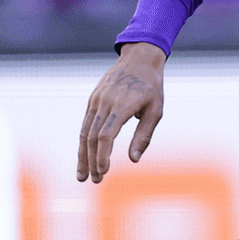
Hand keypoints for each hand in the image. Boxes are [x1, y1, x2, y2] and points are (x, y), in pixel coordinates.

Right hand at [78, 42, 166, 182]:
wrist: (139, 58)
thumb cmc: (151, 87)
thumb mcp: (155, 110)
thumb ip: (144, 135)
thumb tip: (134, 160)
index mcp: (121, 106)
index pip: (105, 135)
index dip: (102, 155)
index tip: (103, 172)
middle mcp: (104, 103)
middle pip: (91, 137)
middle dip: (91, 161)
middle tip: (95, 181)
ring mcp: (96, 101)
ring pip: (84, 132)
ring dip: (83, 155)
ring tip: (83, 175)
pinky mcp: (93, 100)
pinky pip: (85, 124)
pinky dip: (83, 142)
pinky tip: (84, 156)